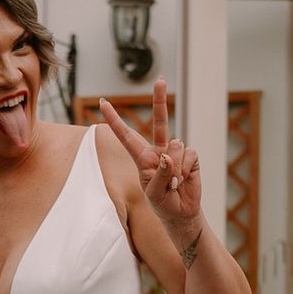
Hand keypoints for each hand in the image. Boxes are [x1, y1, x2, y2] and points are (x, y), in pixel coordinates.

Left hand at [99, 77, 201, 227]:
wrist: (181, 213)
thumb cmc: (162, 203)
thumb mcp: (153, 193)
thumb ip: (159, 174)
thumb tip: (168, 156)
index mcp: (142, 158)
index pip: (125, 136)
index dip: (114, 120)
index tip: (102, 102)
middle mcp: (158, 150)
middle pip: (159, 122)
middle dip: (160, 101)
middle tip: (161, 80)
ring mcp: (175, 152)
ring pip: (175, 148)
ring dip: (174, 170)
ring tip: (173, 184)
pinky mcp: (190, 157)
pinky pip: (188, 156)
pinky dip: (186, 171)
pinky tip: (184, 180)